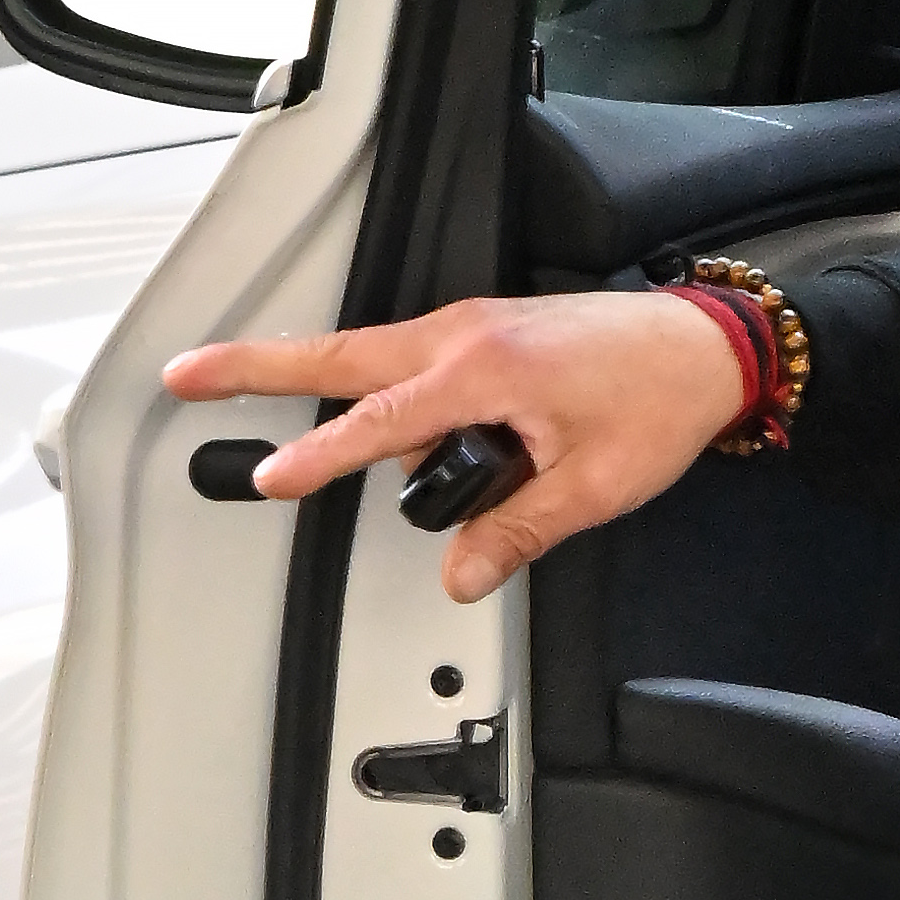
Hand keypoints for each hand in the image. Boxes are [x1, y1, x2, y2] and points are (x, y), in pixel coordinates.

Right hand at [162, 290, 751, 602]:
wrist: (715, 345)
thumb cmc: (665, 398)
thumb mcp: (595, 483)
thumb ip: (520, 530)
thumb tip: (462, 573)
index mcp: (489, 369)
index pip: (380, 420)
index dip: (320, 458)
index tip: (270, 480)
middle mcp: (472, 335)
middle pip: (342, 354)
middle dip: (257, 365)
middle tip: (184, 374)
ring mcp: (478, 327)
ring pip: (377, 359)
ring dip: (325, 385)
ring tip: (281, 421)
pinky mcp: (491, 332)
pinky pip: (415, 360)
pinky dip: (379, 385)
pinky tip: (382, 428)